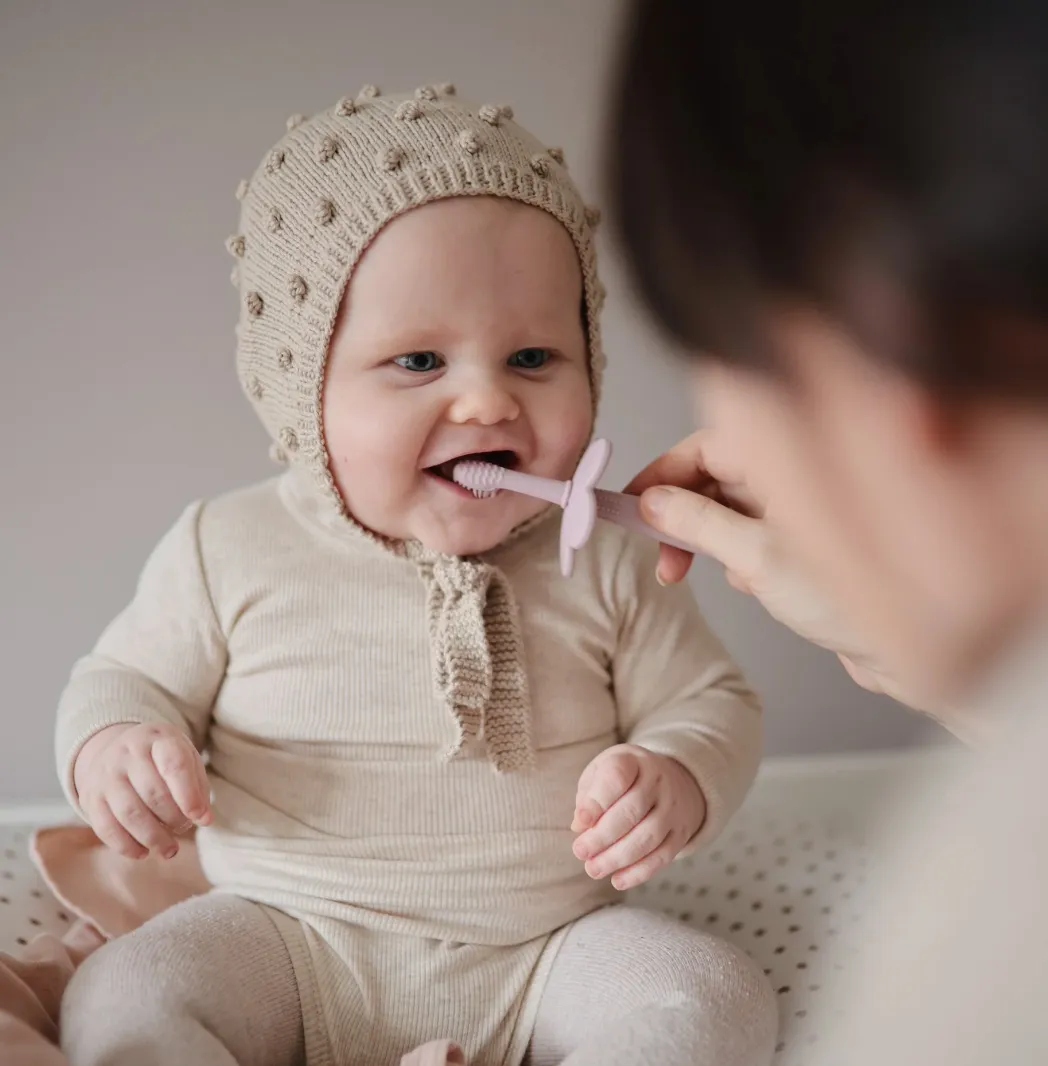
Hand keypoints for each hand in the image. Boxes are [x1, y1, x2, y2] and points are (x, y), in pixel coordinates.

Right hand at [72, 722, 211, 859]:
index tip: (199, 817)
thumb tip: (204, 819)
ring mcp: (106, 775)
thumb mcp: (185, 758)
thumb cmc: (162, 759)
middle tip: (183, 828)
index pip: (174, 765)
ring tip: (170, 849)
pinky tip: (143, 852)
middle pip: (153, 792)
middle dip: (173, 818)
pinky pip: (106, 828)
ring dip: (153, 838)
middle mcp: (128, 752)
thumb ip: (198, 787)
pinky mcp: (91, 798)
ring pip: (130, 813)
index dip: (189, 795)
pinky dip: (127, 846)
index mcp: (158, 738)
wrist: (115, 749)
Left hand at [571, 744, 705, 890]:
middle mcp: (658, 781)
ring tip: (593, 868)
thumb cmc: (625, 778)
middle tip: (580, 851)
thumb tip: (579, 826)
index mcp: (634, 761)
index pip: (617, 777)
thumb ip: (588, 795)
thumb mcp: (602, 772)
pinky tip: (617, 880)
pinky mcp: (680, 833)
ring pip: (648, 837)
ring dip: (618, 858)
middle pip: (632, 811)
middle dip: (603, 836)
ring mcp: (673, 808)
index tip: (580, 820)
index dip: (598, 800)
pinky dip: (639, 872)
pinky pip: (662, 856)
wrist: (674, 780)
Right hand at [625, 429, 872, 662]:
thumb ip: (698, 523)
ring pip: (727, 510)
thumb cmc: (852, 598)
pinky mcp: (800, 541)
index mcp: (787, 460)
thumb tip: (652, 503)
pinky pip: (748, 537)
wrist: (909, 652)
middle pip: (712, 478)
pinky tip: (758, 587)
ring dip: (712, 542)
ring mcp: (797, 509)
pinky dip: (740, 560)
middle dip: (683, 517)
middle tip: (664, 558)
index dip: (663, 473)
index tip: (632, 505)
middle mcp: (791, 477)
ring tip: (728, 578)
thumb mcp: (757, 557)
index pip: (705, 447)